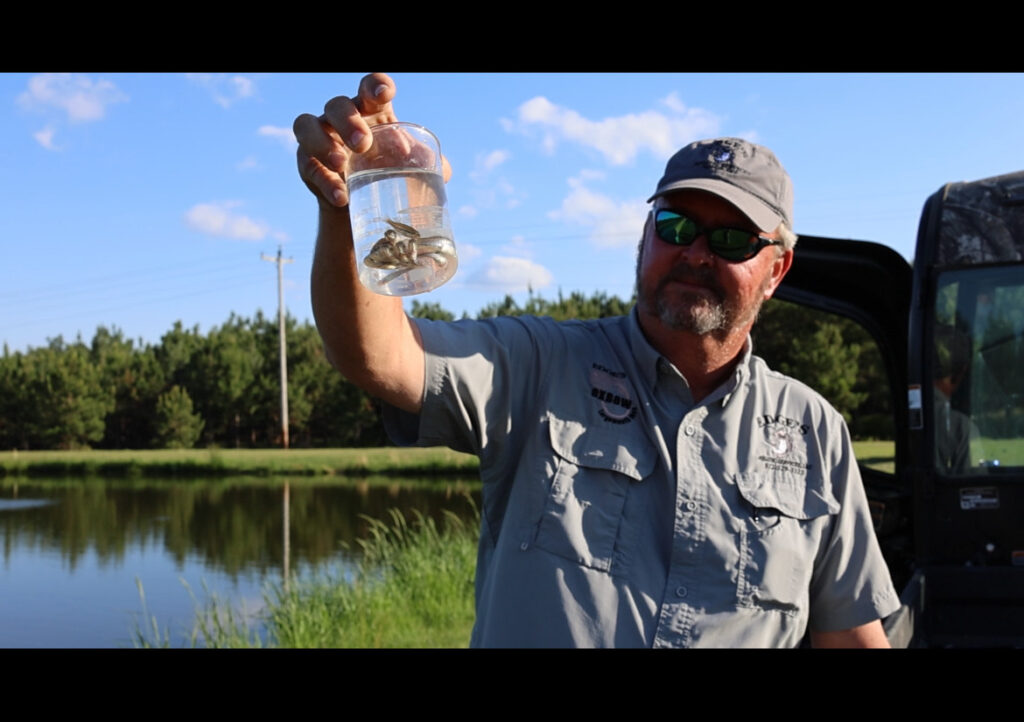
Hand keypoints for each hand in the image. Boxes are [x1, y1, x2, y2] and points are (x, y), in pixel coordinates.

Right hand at [293, 72, 450, 208]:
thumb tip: (440, 169)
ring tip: (340, 164)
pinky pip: (308, 165)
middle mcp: (343, 118)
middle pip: (338, 105)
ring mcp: (321, 138)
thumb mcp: (415, 168)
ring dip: (322, 142)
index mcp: (372, 111)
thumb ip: (430, 164)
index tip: (384, 94)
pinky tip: (341, 197)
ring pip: (306, 124)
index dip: (375, 85)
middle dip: (348, 121)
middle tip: (362, 144)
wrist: (367, 208)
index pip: (371, 87)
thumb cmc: (393, 175)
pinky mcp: (307, 163)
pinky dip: (324, 182)